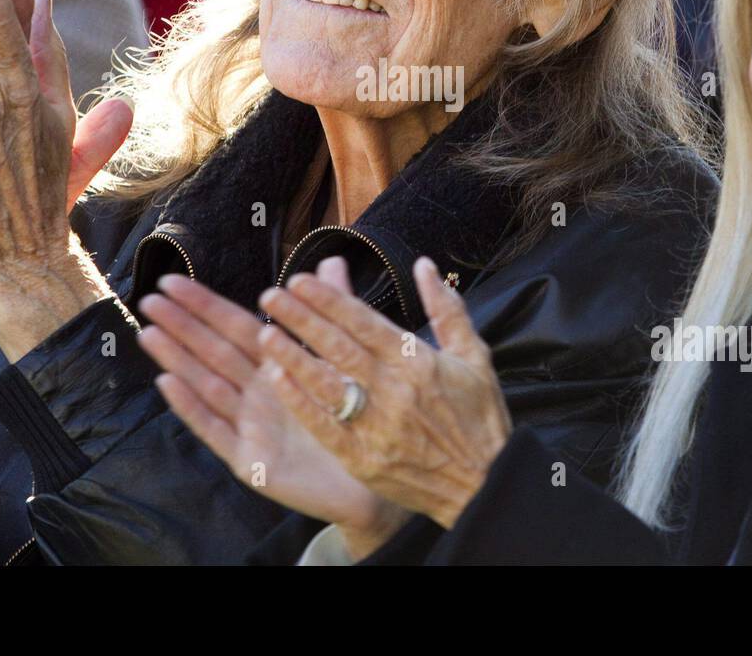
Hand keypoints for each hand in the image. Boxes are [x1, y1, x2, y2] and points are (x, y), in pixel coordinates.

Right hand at [137, 260, 405, 558]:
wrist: (375, 478)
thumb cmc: (354, 419)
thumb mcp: (344, 359)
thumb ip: (333, 310)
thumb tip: (330, 260)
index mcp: (277, 366)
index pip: (234, 327)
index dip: (203, 304)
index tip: (172, 280)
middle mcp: (257, 394)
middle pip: (212, 352)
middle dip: (181, 326)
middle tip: (148, 299)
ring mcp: (250, 426)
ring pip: (206, 385)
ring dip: (177, 359)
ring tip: (149, 332)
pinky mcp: (250, 460)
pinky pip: (215, 430)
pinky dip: (191, 407)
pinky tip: (168, 382)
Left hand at [257, 256, 511, 530]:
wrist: (486, 484)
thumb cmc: (480, 418)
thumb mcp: (475, 356)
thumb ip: (447, 309)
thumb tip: (425, 265)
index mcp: (417, 361)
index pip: (363, 322)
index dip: (328, 299)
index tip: (299, 280)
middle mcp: (393, 390)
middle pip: (338, 347)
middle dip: (301, 319)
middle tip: (269, 296)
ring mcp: (376, 426)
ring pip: (325, 384)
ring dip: (292, 357)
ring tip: (265, 335)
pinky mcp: (363, 459)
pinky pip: (324, 426)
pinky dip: (300, 402)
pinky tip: (278, 381)